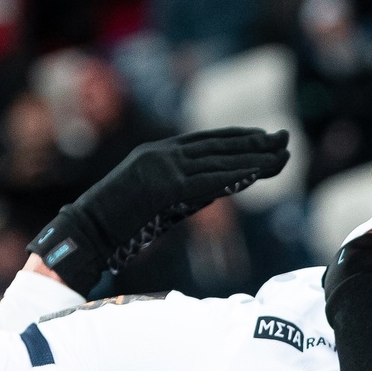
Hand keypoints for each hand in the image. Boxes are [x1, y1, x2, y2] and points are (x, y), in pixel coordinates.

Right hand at [28, 127, 291, 292]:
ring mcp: (162, 168)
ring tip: (282, 156)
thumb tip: (219, 186)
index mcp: (158, 153)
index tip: (264, 137)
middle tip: (285, 139)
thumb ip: (187, 190)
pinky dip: (236, 176)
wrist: (86, 234)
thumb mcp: (157, 200)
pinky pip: (209, 181)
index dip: (238, 138)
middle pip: (218, 146)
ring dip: (254, 159)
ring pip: (219, 161)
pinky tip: (259, 173)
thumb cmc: (116, 225)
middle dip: (254, 143)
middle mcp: (162, 153)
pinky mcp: (164, 187)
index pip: (207, 141)